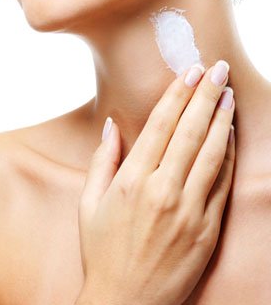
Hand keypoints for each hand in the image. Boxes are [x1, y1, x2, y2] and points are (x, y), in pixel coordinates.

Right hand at [76, 61, 234, 304]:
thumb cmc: (101, 251)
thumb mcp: (88, 204)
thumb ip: (102, 160)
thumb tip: (112, 125)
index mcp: (132, 181)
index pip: (160, 125)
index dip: (178, 94)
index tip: (190, 71)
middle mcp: (163, 191)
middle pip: (191, 131)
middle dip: (206, 94)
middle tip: (218, 68)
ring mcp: (189, 211)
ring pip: (212, 153)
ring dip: (222, 119)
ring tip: (229, 93)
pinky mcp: (207, 230)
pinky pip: (221, 184)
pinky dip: (228, 154)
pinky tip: (230, 134)